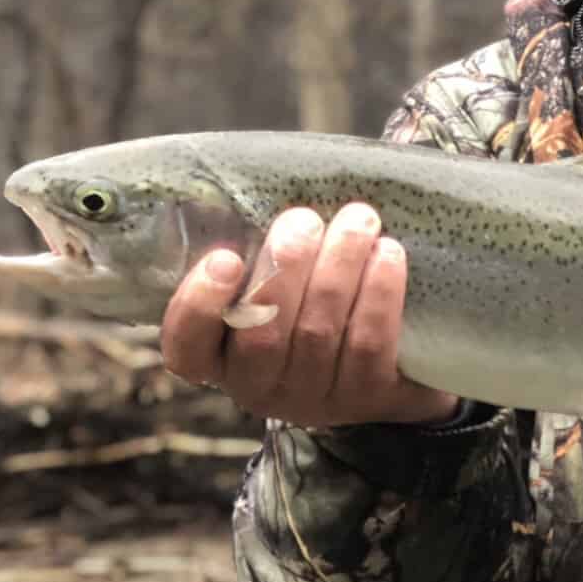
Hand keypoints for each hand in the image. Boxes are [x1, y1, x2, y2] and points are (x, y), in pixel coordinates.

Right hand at [160, 203, 458, 427]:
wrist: (395, 365)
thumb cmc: (316, 301)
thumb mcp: (278, 284)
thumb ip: (259, 251)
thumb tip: (259, 182)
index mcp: (222, 359)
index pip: (187, 348)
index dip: (198, 306)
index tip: (224, 257)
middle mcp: (262, 387)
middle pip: (262, 335)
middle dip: (284, 270)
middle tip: (303, 219)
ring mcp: (315, 399)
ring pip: (318, 333)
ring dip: (339, 268)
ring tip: (359, 219)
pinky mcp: (369, 398)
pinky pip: (369, 344)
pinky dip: (379, 294)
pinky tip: (388, 254)